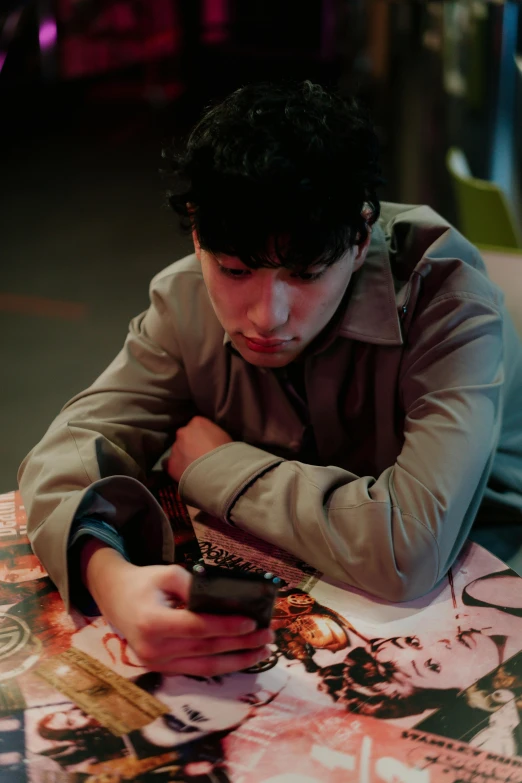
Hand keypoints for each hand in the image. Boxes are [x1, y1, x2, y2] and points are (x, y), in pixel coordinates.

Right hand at [83, 542, 271, 675]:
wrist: (116, 599)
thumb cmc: (145, 582)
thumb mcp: (167, 573)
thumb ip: (193, 586)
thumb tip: (223, 598)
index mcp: (152, 622)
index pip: (196, 627)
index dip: (225, 626)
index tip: (251, 621)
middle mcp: (153, 649)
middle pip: (206, 648)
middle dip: (241, 643)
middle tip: (267, 633)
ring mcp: (156, 664)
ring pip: (205, 666)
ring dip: (238, 660)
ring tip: (263, 650)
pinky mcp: (162, 670)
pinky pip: (198, 669)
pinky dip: (223, 664)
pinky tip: (243, 657)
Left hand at [166, 415, 232, 481]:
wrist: (219, 472)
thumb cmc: (226, 452)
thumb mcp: (224, 436)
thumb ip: (213, 435)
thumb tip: (210, 441)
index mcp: (197, 422)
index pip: (196, 426)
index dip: (201, 436)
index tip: (206, 444)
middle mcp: (183, 432)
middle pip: (184, 437)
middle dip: (189, 445)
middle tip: (199, 456)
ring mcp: (175, 448)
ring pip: (177, 452)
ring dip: (183, 457)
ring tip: (194, 468)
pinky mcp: (170, 464)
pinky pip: (171, 466)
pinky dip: (177, 469)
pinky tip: (185, 474)